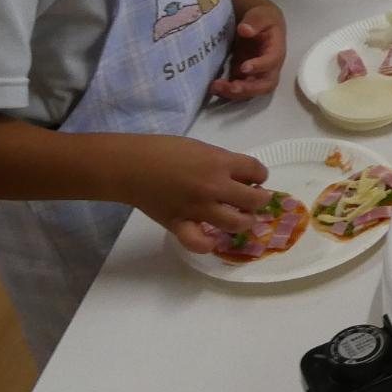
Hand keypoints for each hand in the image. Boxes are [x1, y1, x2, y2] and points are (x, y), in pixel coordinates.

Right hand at [114, 135, 270, 250]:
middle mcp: (214, 187)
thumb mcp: (200, 147)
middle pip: (254, 200)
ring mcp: (198, 208)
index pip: (257, 171)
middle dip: (260, 200)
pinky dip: (209, 244)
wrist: (130, 165)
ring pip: (236, 224)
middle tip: (255, 199)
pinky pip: (200, 243)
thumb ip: (221, 162)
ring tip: (242, 218)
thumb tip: (240, 176)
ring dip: (244, 222)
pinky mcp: (180, 224)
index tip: (256, 178)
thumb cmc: (163, 150)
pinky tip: (212, 238)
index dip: (260, 175)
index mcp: (220, 162)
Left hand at [211, 0, 284, 99]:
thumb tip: (245, 30)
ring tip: (216, 87)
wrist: (260, 25)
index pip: (272, 61)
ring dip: (234, 93)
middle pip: (265, 85)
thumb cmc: (263, 20)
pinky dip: (227, 92)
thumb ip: (255, 21)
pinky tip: (214, 87)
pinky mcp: (246, 79)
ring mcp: (258, 75)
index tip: (244, 67)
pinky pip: (239, 90)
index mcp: (276, 50)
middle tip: (232, 87)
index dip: (260, 66)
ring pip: (251, 92)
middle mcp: (270, 68)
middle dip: (248, 88)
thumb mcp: (262, 15)